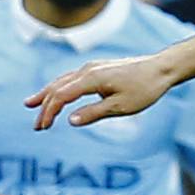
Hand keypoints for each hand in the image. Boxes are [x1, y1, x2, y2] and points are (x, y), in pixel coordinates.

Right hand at [27, 52, 174, 128]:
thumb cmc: (144, 89)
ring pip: (62, 81)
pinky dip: (60, 88)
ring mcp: (92, 68)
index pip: (61, 96)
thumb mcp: (121, 107)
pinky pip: (72, 78)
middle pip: (58, 88)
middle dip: (45, 106)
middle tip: (37, 125)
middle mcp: (87, 70)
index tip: (42, 127)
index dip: (49, 112)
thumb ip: (94, 113)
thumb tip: (70, 121)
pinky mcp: (98, 69)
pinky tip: (57, 95)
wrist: (161, 69)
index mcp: (91, 78)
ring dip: (48, 95)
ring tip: (32, 105)